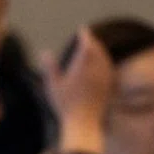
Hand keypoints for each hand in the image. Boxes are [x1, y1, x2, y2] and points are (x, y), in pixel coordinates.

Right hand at [40, 27, 113, 153]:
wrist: (84, 123)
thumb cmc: (65, 106)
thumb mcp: (53, 86)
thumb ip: (50, 67)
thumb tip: (44, 51)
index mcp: (83, 67)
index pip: (87, 45)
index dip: (85, 35)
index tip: (82, 29)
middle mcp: (96, 71)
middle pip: (98, 50)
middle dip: (93, 41)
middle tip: (88, 37)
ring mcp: (104, 80)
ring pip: (105, 59)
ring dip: (101, 50)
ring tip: (96, 48)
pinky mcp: (108, 88)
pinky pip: (109, 69)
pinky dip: (105, 61)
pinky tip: (103, 64)